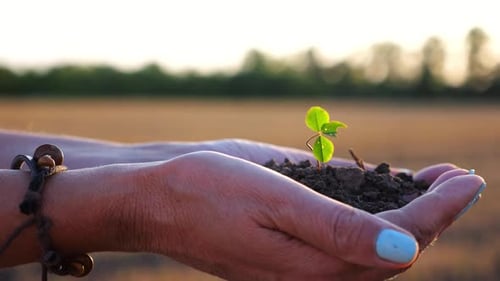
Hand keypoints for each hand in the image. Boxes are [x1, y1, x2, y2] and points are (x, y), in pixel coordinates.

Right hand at [135, 151, 484, 280]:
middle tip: (462, 179)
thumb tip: (405, 247)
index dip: (437, 213)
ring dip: (412, 214)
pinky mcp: (291, 243)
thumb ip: (336, 230)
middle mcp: (313, 269)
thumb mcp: (273, 202)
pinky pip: (347, 234)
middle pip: (392, 249)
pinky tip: (389, 192)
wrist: (159, 201)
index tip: (466, 181)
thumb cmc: (208, 193)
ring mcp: (302, 258)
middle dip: (434, 214)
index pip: (397, 245)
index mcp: (313, 266)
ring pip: (373, 244)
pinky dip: (377, 211)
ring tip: (439, 183)